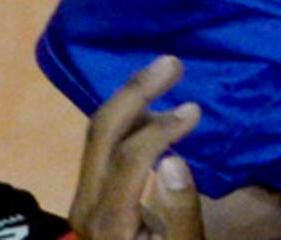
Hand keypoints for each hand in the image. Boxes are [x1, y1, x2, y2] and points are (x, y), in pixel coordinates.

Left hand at [72, 57, 206, 239]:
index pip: (130, 156)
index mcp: (109, 219)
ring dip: (131, 97)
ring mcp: (83, 196)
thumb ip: (180, 212)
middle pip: (102, 132)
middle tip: (174, 61)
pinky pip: (102, 142)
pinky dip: (128, 114)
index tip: (197, 109)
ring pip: (98, 132)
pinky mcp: (90, 192)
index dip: (162, 127)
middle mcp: (86, 203)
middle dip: (137, 91)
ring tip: (166, 74)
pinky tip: (153, 105)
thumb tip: (173, 160)